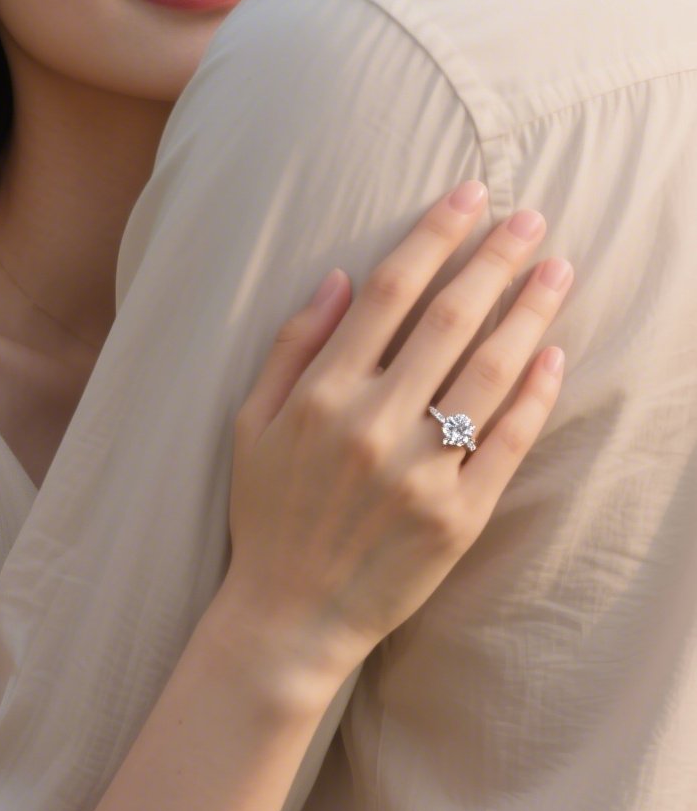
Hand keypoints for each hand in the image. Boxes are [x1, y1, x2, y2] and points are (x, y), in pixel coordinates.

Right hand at [225, 183, 570, 687]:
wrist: (289, 616)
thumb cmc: (268, 512)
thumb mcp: (252, 422)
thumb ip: (293, 346)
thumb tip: (342, 278)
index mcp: (323, 395)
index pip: (392, 294)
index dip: (435, 236)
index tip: (470, 194)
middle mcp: (373, 426)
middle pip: (449, 320)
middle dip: (495, 260)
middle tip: (533, 217)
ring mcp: (420, 474)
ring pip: (487, 373)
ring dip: (529, 313)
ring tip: (558, 269)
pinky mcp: (458, 517)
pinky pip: (506, 443)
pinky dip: (534, 395)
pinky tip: (554, 353)